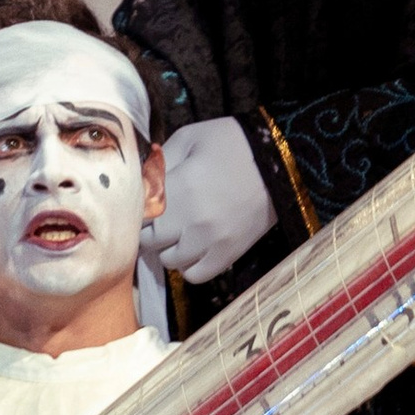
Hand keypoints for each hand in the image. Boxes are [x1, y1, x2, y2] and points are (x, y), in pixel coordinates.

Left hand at [143, 113, 276, 282]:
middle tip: (159, 216)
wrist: (278, 160)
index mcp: (177, 188)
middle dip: (149, 229)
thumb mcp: (189, 138)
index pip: (137, 215)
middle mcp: (190, 220)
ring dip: (167, 247)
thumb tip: (136, 181)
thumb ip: (159, 161)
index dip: (137, 209)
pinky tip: (192, 247)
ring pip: (168, 261)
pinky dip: (188, 265)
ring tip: (177, 231)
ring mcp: (210, 241)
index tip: (144, 203)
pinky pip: (195, 275)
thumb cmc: (231, 142)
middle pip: (148, 241)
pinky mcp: (228, 254)